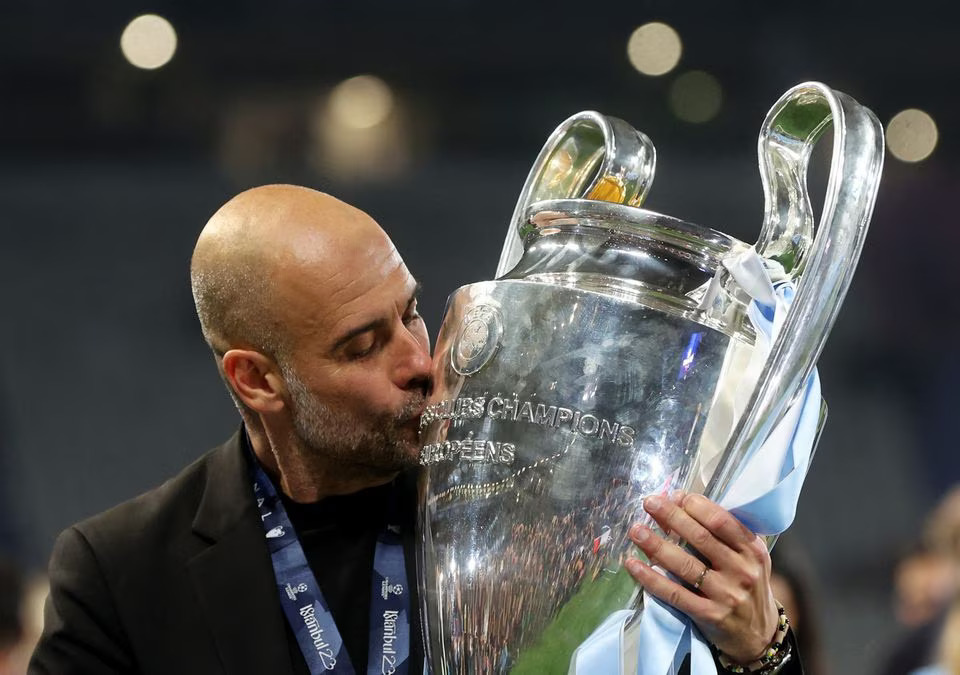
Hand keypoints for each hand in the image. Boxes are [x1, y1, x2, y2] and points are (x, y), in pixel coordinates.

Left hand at [625, 491, 778, 663]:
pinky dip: (651, 578)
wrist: (758, 635)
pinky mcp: (709, 615)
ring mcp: (726, 595)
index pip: (721, 520)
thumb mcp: (745, 556)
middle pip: (701, 538)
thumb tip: (679, 499)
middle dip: (671, 516)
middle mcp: (742, 571)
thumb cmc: (746, 585)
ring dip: (656, 545)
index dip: (695, 505)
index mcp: (752, 550)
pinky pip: (675, 594)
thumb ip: (719, 532)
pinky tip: (633, 565)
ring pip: (685, 565)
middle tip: (649, 502)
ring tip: (636, 530)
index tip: (674, 495)